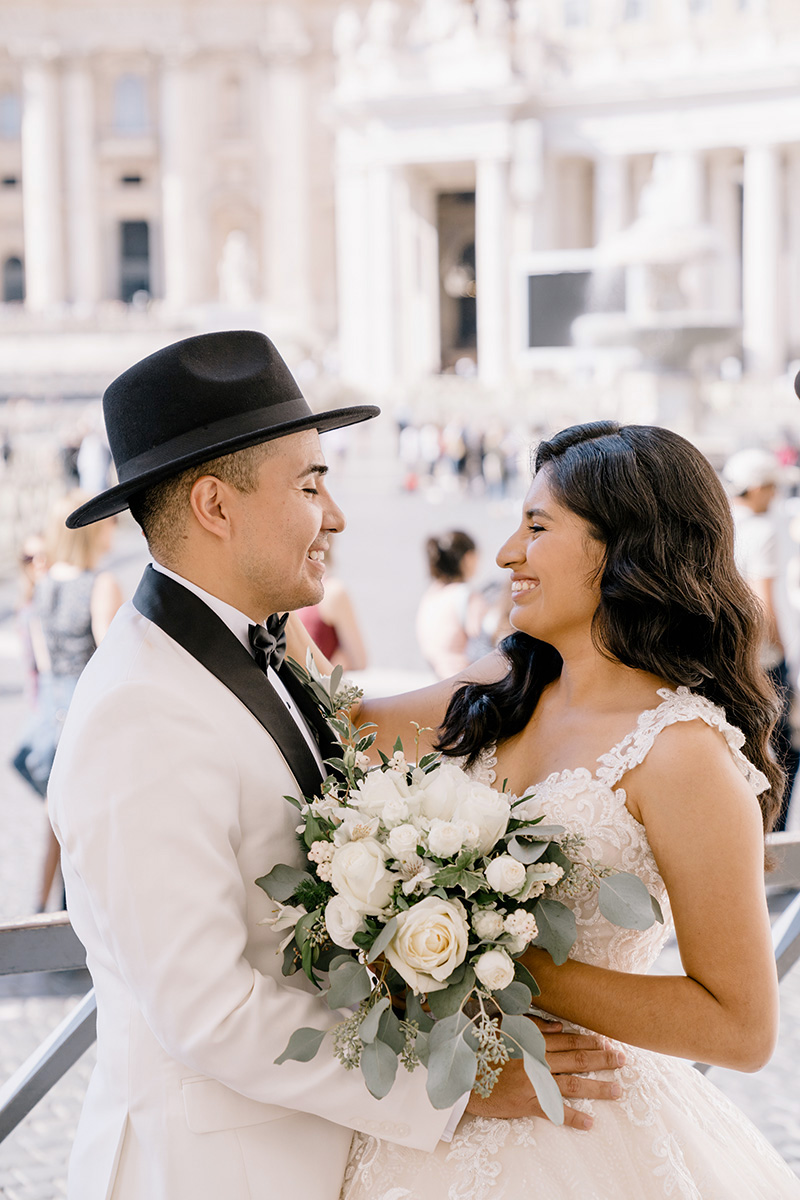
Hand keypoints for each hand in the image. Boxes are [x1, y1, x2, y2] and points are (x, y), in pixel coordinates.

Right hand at [465, 1018, 624, 1130]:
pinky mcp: (528, 1103)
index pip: (569, 1040)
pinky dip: (573, 1117)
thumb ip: (532, 1025)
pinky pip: (555, 1112)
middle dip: (603, 1059)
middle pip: (577, 1059)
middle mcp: (538, 1060)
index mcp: (533, 1041)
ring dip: (597, 1087)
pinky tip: (590, 1122)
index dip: (591, 1041)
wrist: (461, 1076)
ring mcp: (534, 1082)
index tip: (609, 1042)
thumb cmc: (481, 1050)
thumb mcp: (504, 1028)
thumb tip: (558, 1026)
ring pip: (573, 1084)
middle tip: (623, 1060)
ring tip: (617, 1090)